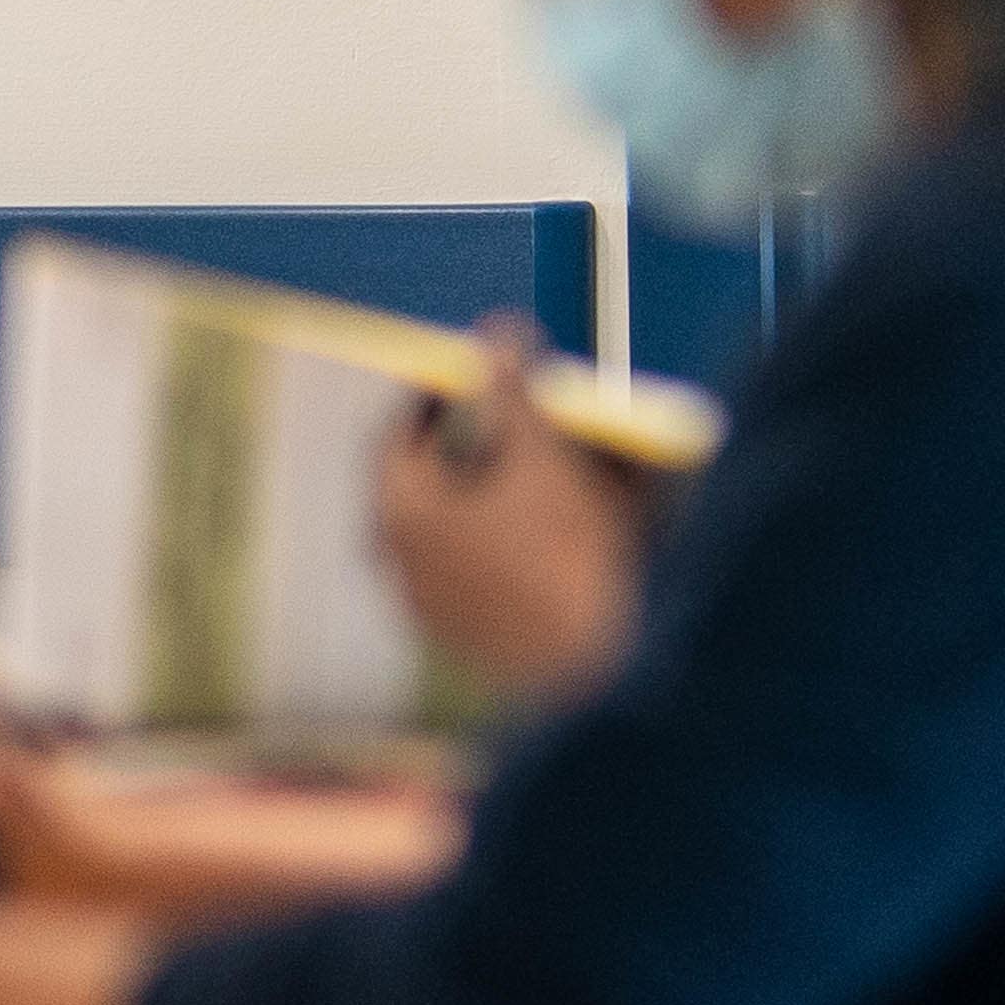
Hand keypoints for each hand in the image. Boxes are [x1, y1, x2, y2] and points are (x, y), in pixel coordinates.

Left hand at [370, 327, 650, 710]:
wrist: (607, 671)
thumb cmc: (568, 559)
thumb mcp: (543, 457)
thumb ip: (512, 392)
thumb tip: (498, 333)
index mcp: (399, 515)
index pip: (396, 434)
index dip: (434, 396)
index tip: (471, 378)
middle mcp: (399, 568)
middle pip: (427, 485)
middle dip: (475, 448)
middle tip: (523, 427)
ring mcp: (433, 612)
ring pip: (455, 535)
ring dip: (494, 502)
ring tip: (558, 482)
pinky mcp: (472, 646)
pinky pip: (481, 577)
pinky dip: (510, 550)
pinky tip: (564, 543)